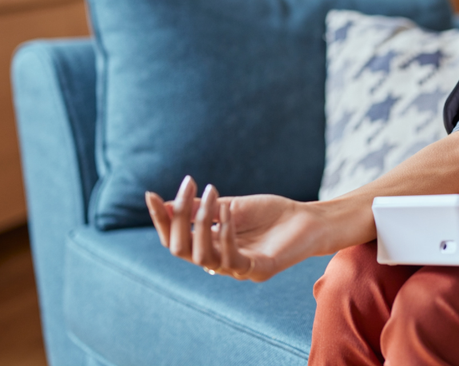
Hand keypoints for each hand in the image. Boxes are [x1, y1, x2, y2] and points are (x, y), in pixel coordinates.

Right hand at [145, 176, 339, 281]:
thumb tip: (165, 204)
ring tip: (211, 194)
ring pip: (201, 256)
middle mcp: (217, 262)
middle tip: (188, 187)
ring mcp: (236, 269)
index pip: (173, 239)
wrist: (308, 220)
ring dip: (201, 222)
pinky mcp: (257, 271)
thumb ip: (201, 210)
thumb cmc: (269, 214)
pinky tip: (227, 213)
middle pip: (180, 249)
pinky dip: (225, 234)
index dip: (161, 219)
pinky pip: (232, 259)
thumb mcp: (230, 207)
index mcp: (209, 246)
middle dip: (177, 218)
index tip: (150, 194)